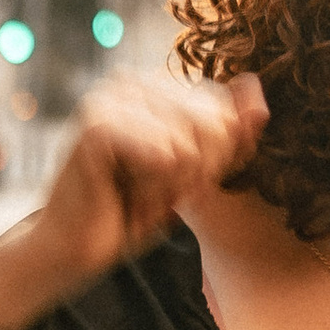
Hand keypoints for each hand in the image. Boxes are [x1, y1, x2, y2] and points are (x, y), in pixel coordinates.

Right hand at [0, 72, 268, 329]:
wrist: (73, 249)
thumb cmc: (132, 209)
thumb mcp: (197, 172)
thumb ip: (231, 132)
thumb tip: (256, 88)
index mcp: (155, 86)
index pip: (224, 113)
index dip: (213, 161)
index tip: (175, 182)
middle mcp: (132, 80)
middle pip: (214, 126)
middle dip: (194, 174)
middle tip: (154, 193)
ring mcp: (110, 96)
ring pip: (190, 145)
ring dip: (169, 187)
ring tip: (136, 196)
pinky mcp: (97, 122)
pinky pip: (163, 156)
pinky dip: (151, 190)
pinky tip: (121, 196)